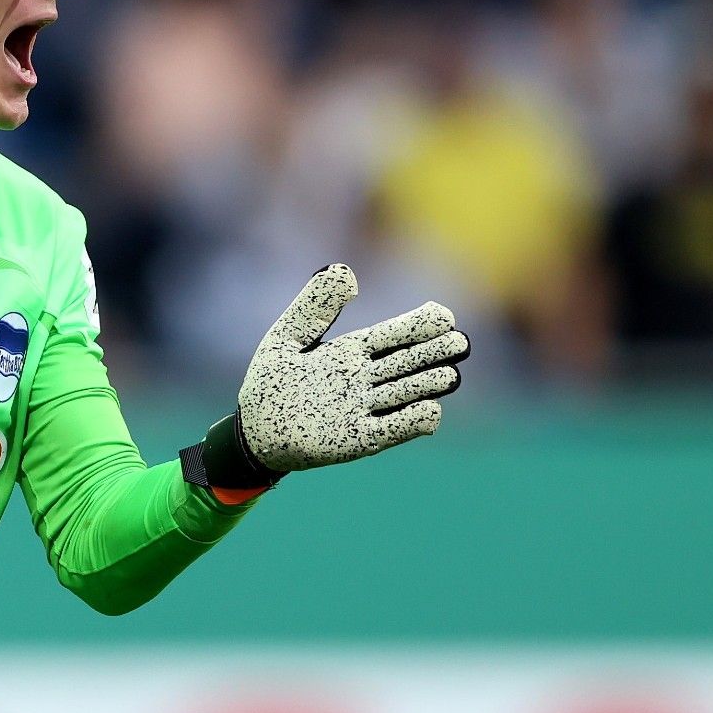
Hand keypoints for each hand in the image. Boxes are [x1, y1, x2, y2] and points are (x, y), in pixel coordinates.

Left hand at [240, 264, 468, 472]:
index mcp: (351, 351)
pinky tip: (430, 411)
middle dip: (433, 353)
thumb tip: (345, 272)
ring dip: (428, 385)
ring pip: (405, 393)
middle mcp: (364, 379)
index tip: (442, 315)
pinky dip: (412, 421)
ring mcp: (365, 410)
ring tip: (449, 374)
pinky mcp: (359, 440)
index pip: (393, 334)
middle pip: (407, 362)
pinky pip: (392, 430)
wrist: (253, 431)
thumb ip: (314, 305)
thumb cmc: (269, 382)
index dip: (418, 325)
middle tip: (458, 342)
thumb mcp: (285, 336)